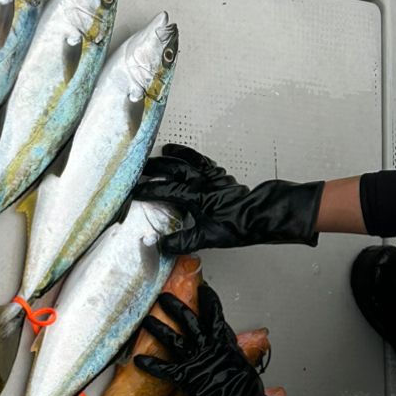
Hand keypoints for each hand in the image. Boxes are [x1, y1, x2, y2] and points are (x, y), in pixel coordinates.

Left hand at [134, 284, 288, 395]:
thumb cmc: (246, 389)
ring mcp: (196, 362)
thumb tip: (228, 338)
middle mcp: (208, 348)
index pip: (215, 314)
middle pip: (189, 321)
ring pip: (173, 339)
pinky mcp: (186, 379)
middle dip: (175, 306)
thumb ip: (231, 347)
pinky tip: (139, 360)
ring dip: (158, 328)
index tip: (202, 289)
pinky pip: (164, 370)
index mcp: (223, 342)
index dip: (208, 300)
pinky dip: (151, 365)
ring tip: (147, 320)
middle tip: (164, 297)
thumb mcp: (242, 361)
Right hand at [135, 144, 323, 254]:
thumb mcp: (206, 238)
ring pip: (190, 161)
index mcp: (196, 196)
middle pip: (174, 169)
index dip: (148, 190)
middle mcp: (203, 182)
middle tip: (141, 169)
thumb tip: (160, 245)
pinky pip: (205, 163)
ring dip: (176, 155)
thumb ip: (181, 241)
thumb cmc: (237, 225)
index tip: (134, 192)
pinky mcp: (222, 178)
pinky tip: (190, 158)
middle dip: (156, 168)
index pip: (166, 191)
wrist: (261, 216)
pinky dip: (195, 158)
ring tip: (164, 150)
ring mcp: (213, 178)